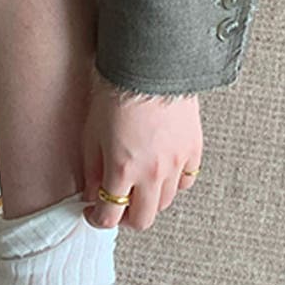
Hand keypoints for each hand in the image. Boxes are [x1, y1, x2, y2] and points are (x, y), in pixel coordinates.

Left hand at [82, 72, 202, 229]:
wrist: (150, 64)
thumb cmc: (115, 94)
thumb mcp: (91, 135)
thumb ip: (91, 172)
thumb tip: (91, 196)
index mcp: (122, 170)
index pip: (109, 217)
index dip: (97, 220)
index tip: (93, 213)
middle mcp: (151, 173)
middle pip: (142, 220)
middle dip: (125, 218)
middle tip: (116, 206)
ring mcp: (176, 163)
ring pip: (164, 203)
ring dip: (148, 201)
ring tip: (137, 187)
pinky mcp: (193, 150)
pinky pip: (185, 182)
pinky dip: (172, 184)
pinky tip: (160, 172)